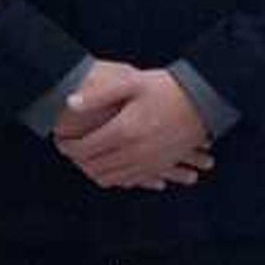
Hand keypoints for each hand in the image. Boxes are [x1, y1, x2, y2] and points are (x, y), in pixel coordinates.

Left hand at [60, 66, 214, 190]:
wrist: (204, 102)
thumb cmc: (167, 89)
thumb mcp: (131, 83)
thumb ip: (98, 94)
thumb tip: (70, 103)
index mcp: (124, 131)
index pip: (83, 149)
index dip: (66, 146)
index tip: (60, 139)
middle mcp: (134, 152)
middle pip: (92, 167)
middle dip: (77, 160)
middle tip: (70, 149)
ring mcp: (148, 163)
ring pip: (109, 178)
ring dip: (92, 170)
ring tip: (87, 157)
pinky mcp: (159, 167)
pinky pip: (129, 181)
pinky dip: (114, 177)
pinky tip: (110, 165)